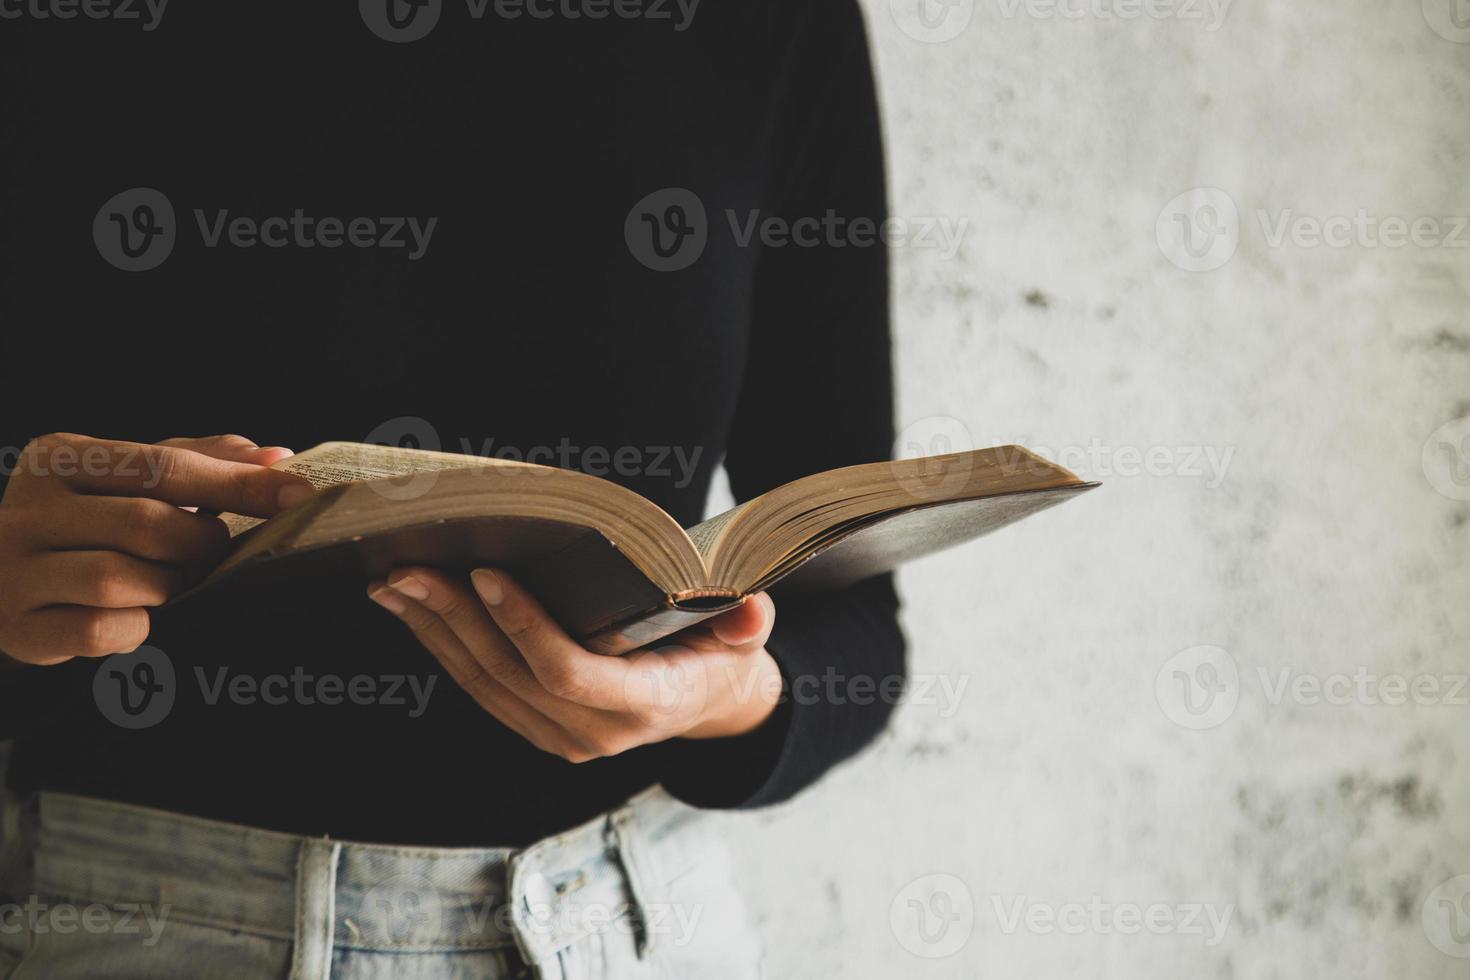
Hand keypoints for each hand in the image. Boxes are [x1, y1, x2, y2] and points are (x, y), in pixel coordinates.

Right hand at [0, 433, 314, 665]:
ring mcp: (15, 569)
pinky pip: (101, 630)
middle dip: (202, 545)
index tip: (298, 496)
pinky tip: (137, 620)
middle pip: (149, 524)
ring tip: (175, 585)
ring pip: (122, 580)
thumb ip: (196, 461)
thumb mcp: (125, 480)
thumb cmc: (82, 523)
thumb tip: (274, 456)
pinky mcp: (19, 626)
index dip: (241, 484)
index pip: (165, 466)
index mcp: (61, 458)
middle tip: (216, 554)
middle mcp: (30, 508)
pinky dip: (136, 629)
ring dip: (170, 588)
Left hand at [367, 567, 783, 761]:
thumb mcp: (742, 638)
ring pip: (482, 684)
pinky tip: (411, 607)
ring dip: (432, 631)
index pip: (568, 673)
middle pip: (508, 675)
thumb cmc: (720, 654)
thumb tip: (752, 606)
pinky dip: (441, 645)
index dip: (524, 626)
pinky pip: (479, 688)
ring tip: (392, 581)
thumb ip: (745, 623)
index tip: (488, 573)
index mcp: (643, 706)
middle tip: (408, 567)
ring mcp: (558, 737)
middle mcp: (593, 734)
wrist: (708, 705)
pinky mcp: (534, 726)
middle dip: (454, 619)